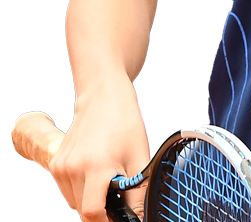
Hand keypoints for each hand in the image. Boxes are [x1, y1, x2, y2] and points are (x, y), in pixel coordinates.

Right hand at [49, 77, 149, 221]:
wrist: (103, 96)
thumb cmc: (125, 124)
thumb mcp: (140, 158)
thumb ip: (138, 194)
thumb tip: (138, 219)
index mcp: (95, 166)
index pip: (92, 213)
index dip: (107, 221)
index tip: (121, 218)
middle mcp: (72, 168)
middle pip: (84, 210)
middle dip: (103, 211)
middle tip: (120, 194)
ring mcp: (60, 167)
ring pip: (75, 203)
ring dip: (92, 200)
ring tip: (109, 177)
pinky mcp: (55, 164)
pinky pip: (69, 191)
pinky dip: (82, 190)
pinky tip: (96, 172)